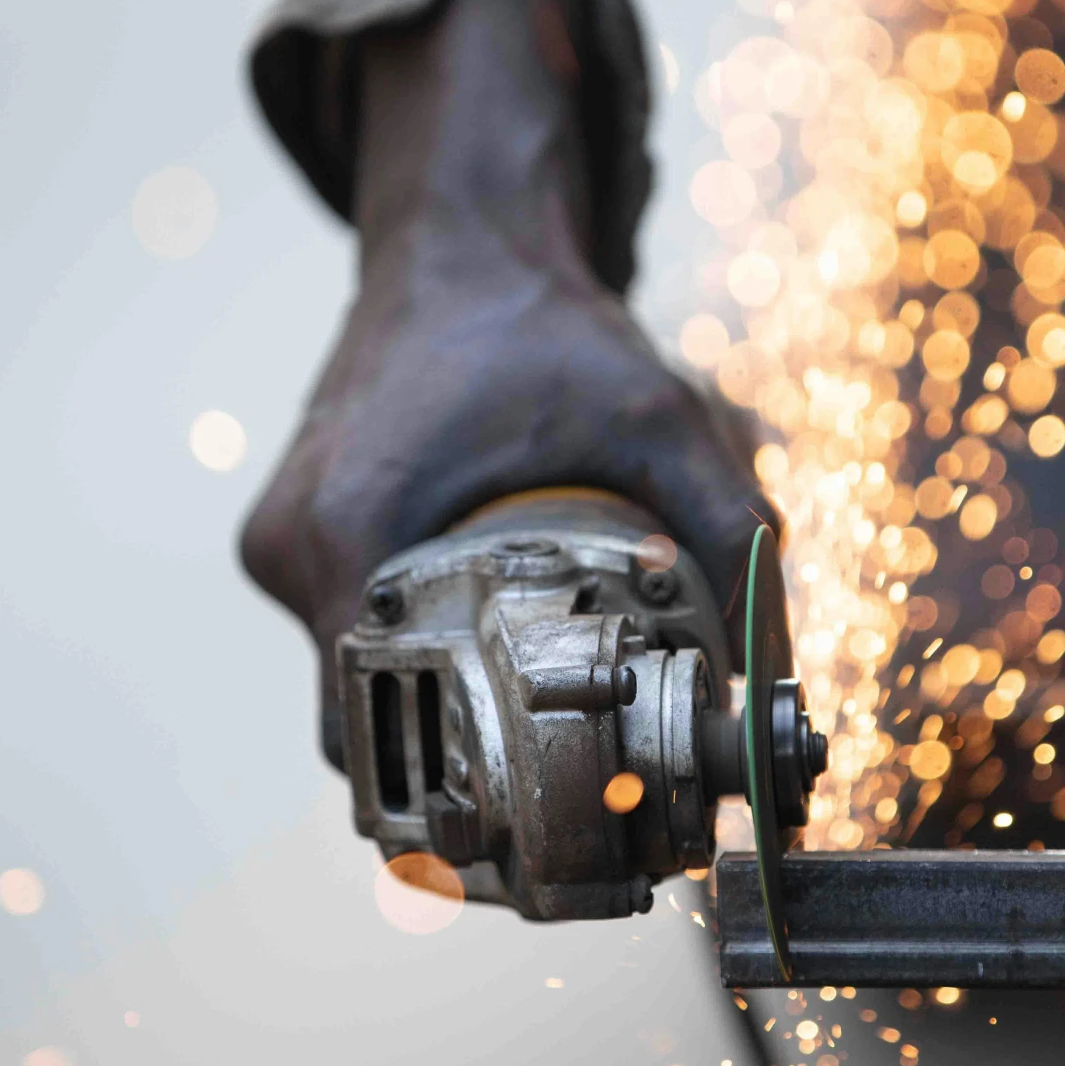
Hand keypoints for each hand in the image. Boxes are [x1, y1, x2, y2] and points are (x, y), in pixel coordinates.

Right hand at [240, 0, 770, 762]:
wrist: (458, 243)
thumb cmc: (538, 323)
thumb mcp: (655, 413)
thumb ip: (728, 520)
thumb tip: (782, 651)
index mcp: (346, 530)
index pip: (371, 726)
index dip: (451, 793)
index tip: (536, 822)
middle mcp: (293, 547)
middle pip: (362, 724)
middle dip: (456, 768)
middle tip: (562, 792)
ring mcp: (282, 543)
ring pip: (350, 686)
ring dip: (433, 714)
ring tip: (531, 732)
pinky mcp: (297, 533)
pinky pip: (349, 637)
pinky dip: (414, 660)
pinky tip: (486, 660)